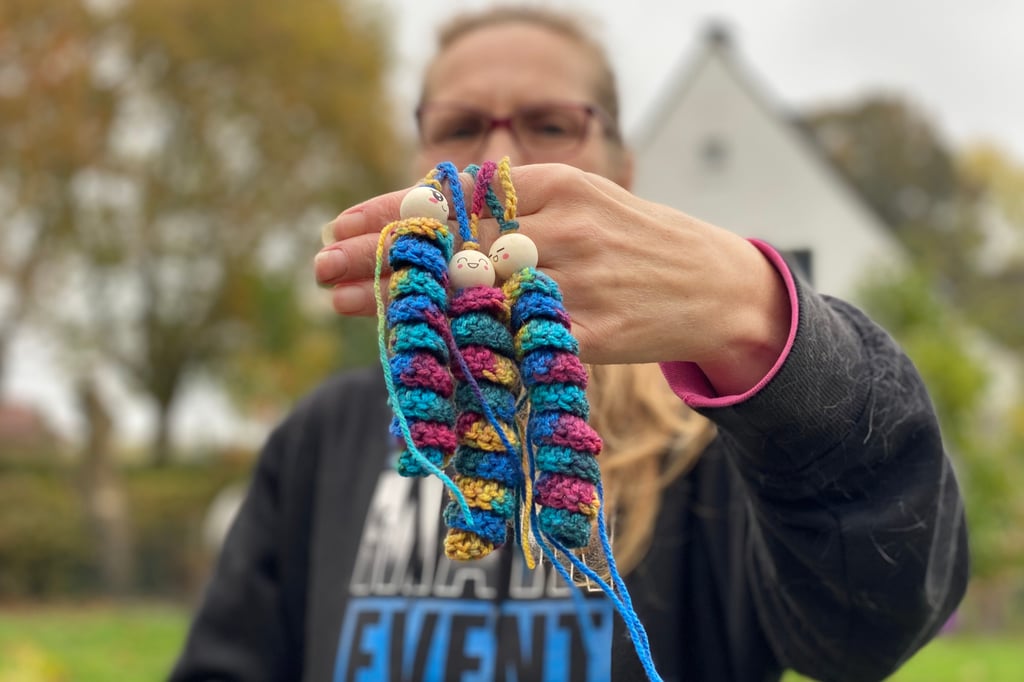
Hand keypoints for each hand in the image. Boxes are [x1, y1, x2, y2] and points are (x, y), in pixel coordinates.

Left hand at [315, 164, 789, 394]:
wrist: (720, 286)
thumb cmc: (639, 245)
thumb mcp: (584, 206)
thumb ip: (519, 213)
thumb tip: (439, 225)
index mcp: (559, 187)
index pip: (457, 195)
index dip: (392, 210)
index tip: (339, 222)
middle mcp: (563, 229)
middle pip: (452, 245)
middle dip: (378, 258)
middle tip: (321, 267)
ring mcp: (578, 283)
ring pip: (472, 295)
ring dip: (404, 303)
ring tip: (348, 304)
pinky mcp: (592, 334)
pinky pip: (514, 343)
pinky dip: (464, 347)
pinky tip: (420, 351)